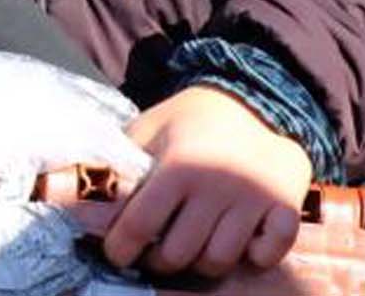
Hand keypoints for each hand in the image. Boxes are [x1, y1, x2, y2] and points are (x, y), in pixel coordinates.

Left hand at [99, 85, 312, 279]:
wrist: (252, 101)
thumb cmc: (188, 122)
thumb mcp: (148, 131)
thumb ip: (120, 163)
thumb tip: (80, 198)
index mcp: (176, 166)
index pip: (140, 225)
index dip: (121, 248)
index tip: (117, 254)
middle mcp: (216, 186)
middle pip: (179, 253)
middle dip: (158, 261)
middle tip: (153, 255)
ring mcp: (254, 198)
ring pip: (220, 260)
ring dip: (201, 262)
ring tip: (192, 248)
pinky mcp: (285, 206)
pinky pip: (269, 253)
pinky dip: (255, 256)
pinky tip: (243, 243)